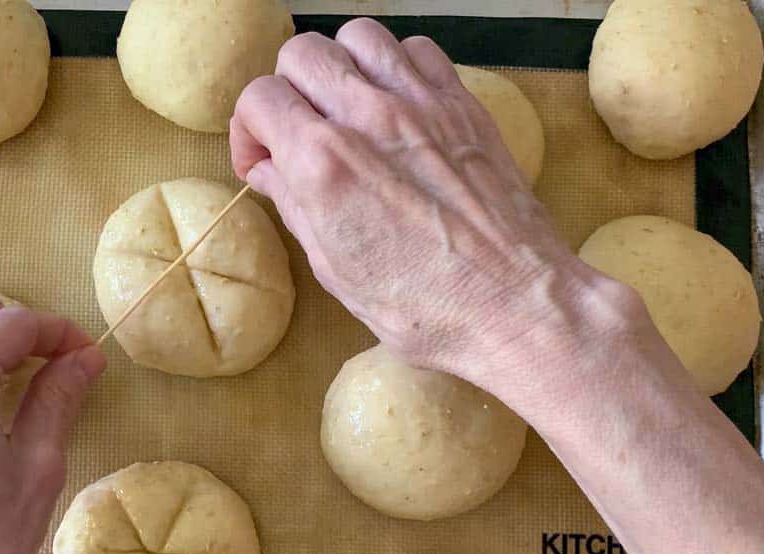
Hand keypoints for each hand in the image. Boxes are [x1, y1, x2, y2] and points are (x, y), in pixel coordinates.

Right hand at [230, 19, 639, 405]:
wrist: (515, 303)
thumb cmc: (424, 308)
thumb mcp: (336, 270)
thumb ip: (296, 206)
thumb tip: (271, 172)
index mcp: (323, 163)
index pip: (260, 98)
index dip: (248, 129)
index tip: (262, 160)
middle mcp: (367, 116)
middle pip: (303, 53)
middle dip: (288, 90)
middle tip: (298, 131)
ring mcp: (420, 103)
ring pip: (359, 35)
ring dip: (342, 66)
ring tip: (348, 107)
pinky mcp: (462, 105)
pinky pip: (417, 50)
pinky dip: (397, 66)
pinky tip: (398, 106)